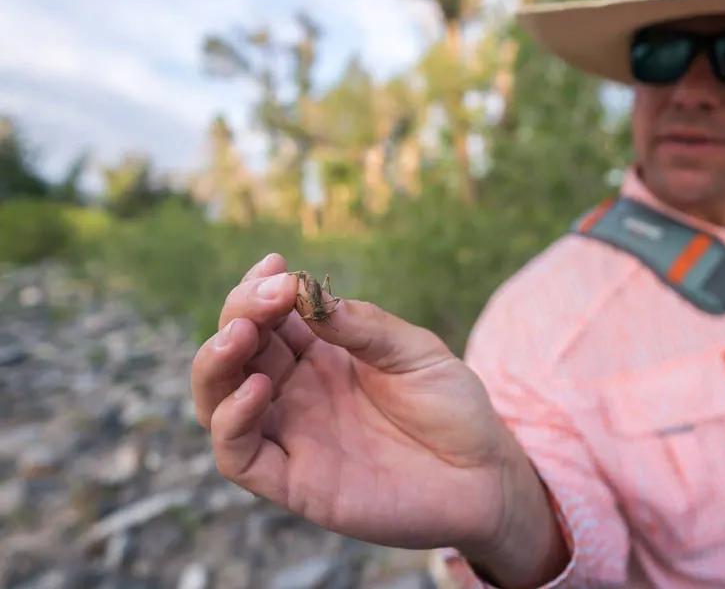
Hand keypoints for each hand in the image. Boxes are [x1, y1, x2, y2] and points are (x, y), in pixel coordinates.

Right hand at [191, 253, 515, 550]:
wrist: (485, 476)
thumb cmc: (452, 409)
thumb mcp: (413, 351)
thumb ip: (361, 325)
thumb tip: (306, 292)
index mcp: (322, 357)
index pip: (267, 318)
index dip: (259, 289)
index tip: (276, 265)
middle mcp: (297, 394)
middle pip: (235, 352)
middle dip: (238, 315)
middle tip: (263, 298)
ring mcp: (293, 436)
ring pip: (218, 401)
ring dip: (215, 363)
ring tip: (240, 333)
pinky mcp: (294, 483)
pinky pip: (238, 456)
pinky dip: (232, 420)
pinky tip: (259, 388)